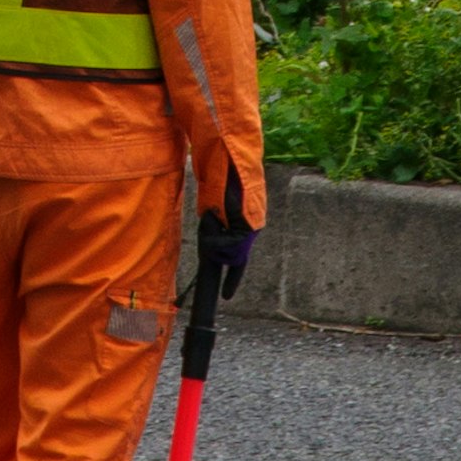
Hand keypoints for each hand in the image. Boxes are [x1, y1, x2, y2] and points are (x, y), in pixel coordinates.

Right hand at [205, 173, 254, 294]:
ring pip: (230, 255)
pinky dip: (217, 238)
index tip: (226, 296)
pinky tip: (216, 219)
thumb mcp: (215, 208)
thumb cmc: (221, 180)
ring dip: (214, 243)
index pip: (238, 258)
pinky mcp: (250, 229)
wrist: (230, 164)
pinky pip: (231, 247)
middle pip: (233, 259)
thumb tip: (212, 246)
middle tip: (209, 239)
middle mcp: (250, 231)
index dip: (232, 278)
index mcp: (244, 226)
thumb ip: (216, 225)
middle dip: (219, 257)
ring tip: (211, 218)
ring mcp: (252, 231)